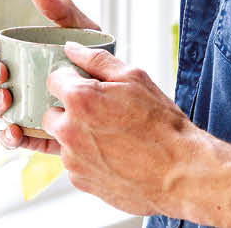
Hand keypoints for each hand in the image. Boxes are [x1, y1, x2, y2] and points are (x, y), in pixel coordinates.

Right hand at [0, 0, 101, 152]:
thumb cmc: (96, 59)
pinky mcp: (31, 132)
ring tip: (7, 102)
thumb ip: (63, 10)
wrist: (122, 97)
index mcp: (18, 54)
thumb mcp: (83, 31)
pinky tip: (15, 132)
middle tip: (3, 74)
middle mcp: (13, 81)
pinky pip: (11, 137)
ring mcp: (19, 107)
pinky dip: (8, 136)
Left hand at [40, 41, 200, 215]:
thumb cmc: (161, 125)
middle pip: (50, 113)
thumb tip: (72, 49)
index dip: (70, 81)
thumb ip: (96, 60)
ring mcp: (72, 160)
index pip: (53, 80)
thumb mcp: (134, 78)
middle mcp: (69, 131)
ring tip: (111, 137)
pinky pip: (74, 163)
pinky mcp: (80, 181)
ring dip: (77, 136)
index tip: (85, 87)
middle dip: (68, 111)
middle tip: (99, 113)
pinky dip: (87, 158)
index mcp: (80, 100)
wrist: (180, 173)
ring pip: (62, 140)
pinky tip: (113, 156)